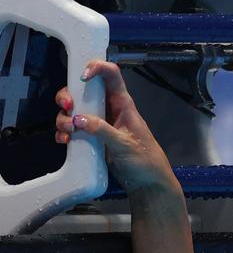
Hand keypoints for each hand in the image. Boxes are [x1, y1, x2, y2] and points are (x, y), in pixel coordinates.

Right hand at [54, 60, 178, 195]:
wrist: (147, 184)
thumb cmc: (144, 160)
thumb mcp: (125, 145)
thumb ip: (102, 131)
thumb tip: (77, 119)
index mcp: (123, 105)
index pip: (112, 76)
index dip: (97, 68)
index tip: (82, 76)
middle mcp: (109, 110)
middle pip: (83, 92)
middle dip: (69, 96)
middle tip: (67, 107)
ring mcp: (99, 124)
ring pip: (74, 111)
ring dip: (64, 118)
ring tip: (68, 132)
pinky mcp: (92, 139)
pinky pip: (73, 129)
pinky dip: (65, 133)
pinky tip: (64, 141)